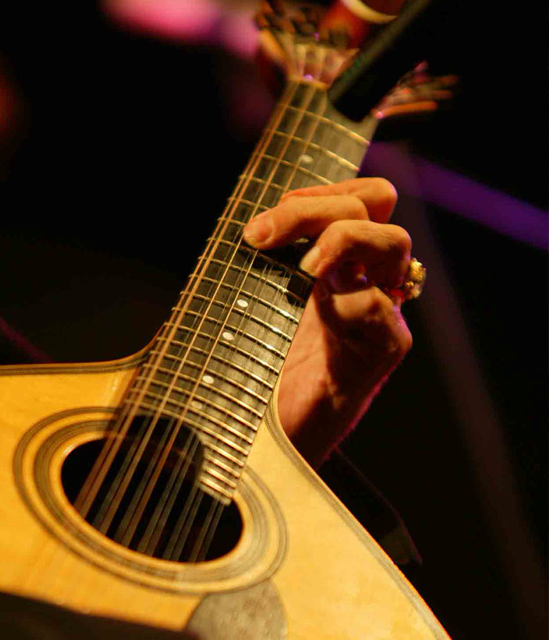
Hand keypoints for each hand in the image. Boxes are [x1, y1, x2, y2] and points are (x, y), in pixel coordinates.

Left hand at [243, 178, 412, 466]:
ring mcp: (379, 314)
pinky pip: (379, 308)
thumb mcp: (249, 304)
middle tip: (262, 236)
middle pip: (377, 202)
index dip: (314, 192)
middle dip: (316, 207)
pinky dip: (344, 301)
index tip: (260, 224)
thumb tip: (246, 227)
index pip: (355, 196)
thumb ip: (258, 264)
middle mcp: (365, 280)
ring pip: (394, 242)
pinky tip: (314, 314)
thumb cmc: (255, 377)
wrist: (267, 446)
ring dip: (340, 239)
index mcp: (338, 265)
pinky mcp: (381, 354)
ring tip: (300, 267)